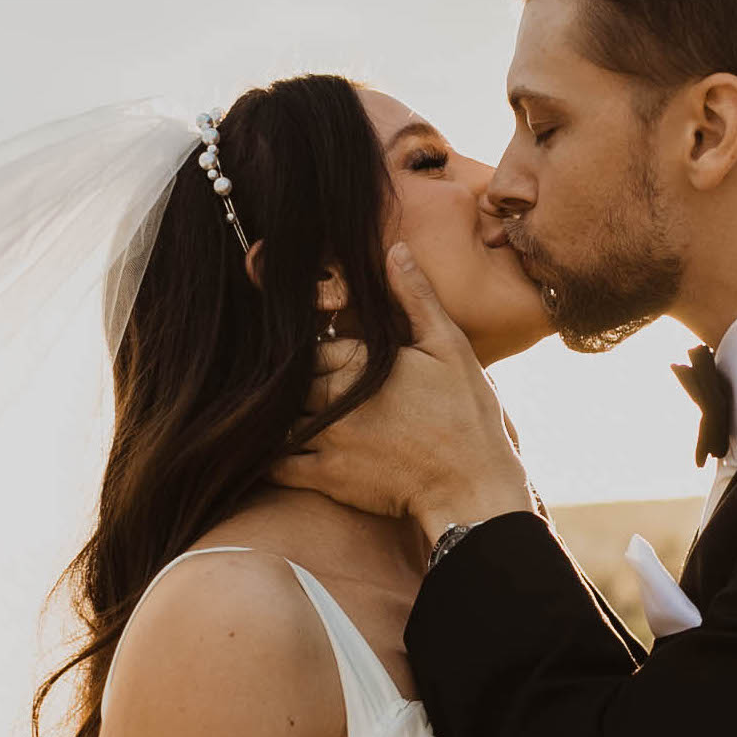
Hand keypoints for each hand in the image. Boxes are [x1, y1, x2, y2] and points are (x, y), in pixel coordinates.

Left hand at [272, 245, 536, 545]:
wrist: (472, 486)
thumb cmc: (467, 416)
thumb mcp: (450, 347)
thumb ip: (416, 298)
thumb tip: (395, 249)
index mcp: (362, 363)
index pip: (313, 346)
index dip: (313, 351)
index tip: (318, 358)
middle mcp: (337, 399)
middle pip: (289, 382)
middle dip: (289, 383)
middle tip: (290, 385)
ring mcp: (329, 440)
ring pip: (276, 419)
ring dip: (271, 416)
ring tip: (270, 414)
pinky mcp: (328, 478)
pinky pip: (278, 466)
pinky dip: (265, 458)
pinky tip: (263, 451)